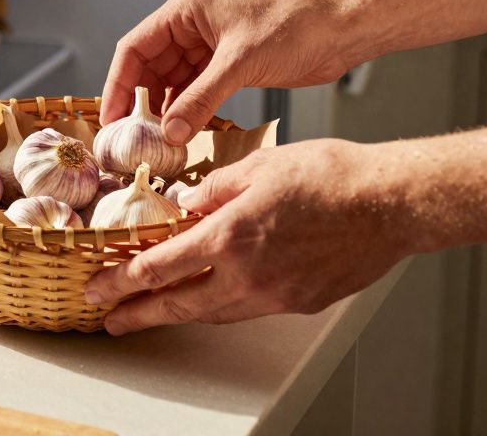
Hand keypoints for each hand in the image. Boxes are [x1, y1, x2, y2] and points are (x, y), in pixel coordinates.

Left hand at [83, 139, 413, 334]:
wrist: (389, 203)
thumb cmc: (331, 176)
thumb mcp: (258, 166)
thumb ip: (214, 189)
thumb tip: (187, 205)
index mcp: (229, 237)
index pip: (158, 268)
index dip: (121, 280)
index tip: (98, 287)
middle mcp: (247, 275)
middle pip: (178, 305)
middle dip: (138, 314)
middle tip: (110, 320)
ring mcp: (275, 296)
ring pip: (214, 313)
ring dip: (179, 313)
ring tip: (154, 312)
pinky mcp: (300, 304)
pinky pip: (249, 308)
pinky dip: (223, 305)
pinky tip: (215, 296)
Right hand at [100, 0, 363, 143]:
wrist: (339, 31)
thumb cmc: (295, 27)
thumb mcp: (240, 63)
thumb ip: (201, 99)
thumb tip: (169, 133)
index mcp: (186, 10)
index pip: (135, 48)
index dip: (119, 84)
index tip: (111, 117)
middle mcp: (192, 26)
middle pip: (149, 67)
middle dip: (140, 102)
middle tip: (130, 138)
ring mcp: (208, 47)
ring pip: (171, 84)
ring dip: (164, 112)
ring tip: (155, 143)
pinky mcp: (226, 66)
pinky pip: (194, 92)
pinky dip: (187, 113)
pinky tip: (183, 134)